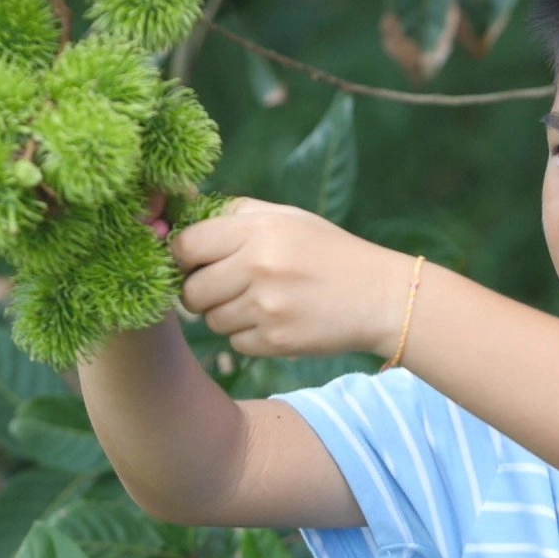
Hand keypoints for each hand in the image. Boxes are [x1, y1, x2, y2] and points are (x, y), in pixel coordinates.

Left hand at [170, 198, 412, 358]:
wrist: (380, 295)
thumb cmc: (328, 251)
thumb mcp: (287, 217)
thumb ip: (235, 214)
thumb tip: (178, 215)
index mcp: (257, 229)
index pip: (186, 246)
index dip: (183, 257)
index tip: (195, 262)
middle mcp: (258, 266)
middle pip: (191, 291)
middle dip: (201, 293)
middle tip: (226, 287)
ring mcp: (266, 307)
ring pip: (211, 321)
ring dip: (226, 315)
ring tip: (260, 302)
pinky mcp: (276, 341)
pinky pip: (236, 343)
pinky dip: (248, 336)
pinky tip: (275, 321)